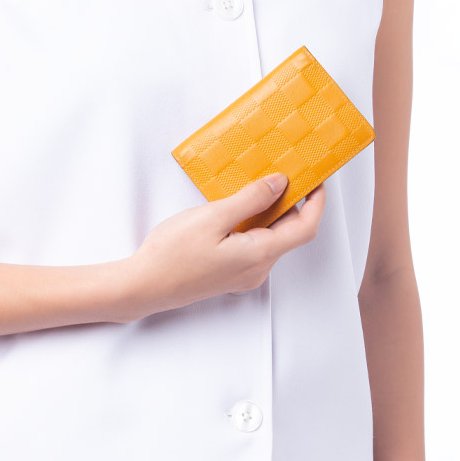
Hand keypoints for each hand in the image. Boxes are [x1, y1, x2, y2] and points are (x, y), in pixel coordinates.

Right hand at [122, 173, 325, 319]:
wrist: (145, 286)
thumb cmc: (172, 254)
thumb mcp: (212, 217)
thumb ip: (250, 200)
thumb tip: (279, 184)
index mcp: (259, 255)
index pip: (304, 228)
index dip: (316, 203)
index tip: (316, 180)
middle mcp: (257, 269)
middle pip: (289, 234)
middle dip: (293, 204)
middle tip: (286, 175)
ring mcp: (244, 275)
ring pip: (270, 240)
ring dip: (271, 214)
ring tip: (259, 188)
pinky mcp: (230, 275)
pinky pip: (254, 247)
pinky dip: (255, 226)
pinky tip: (238, 211)